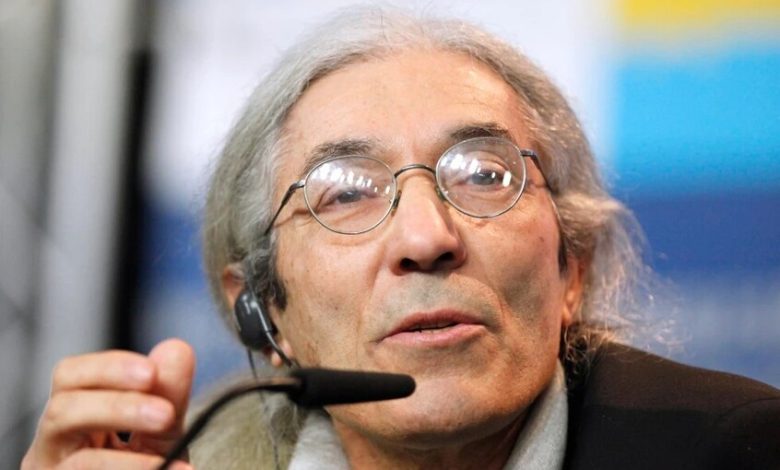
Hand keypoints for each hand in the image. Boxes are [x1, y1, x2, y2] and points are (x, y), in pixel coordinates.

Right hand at [21, 339, 194, 468]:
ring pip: (77, 463)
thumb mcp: (160, 431)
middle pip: (63, 410)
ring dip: (127, 460)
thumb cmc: (145, 469)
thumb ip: (168, 393)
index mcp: (73, 417)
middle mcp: (53, 448)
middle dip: (117, 406)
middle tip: (166, 415)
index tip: (151, 371)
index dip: (108, 368)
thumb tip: (176, 349)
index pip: (71, 376)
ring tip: (171, 461)